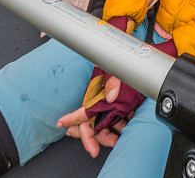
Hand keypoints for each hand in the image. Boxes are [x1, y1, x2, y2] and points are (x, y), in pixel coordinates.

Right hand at [56, 32, 178, 157]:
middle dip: (98, 137)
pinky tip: (128, 124)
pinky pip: (119, 115)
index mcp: (96, 91)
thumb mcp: (116, 66)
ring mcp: (111, 99)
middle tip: (107, 144)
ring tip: (119, 137)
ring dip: (111, 132)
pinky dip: (122, 122)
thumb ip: (113, 81)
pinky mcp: (122, 98)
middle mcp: (101, 97)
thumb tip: (110, 96)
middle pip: (94, 123)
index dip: (72, 120)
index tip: (62, 125)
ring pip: (107, 122)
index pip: (82, 111)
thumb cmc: (118, 55)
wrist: (132, 50)